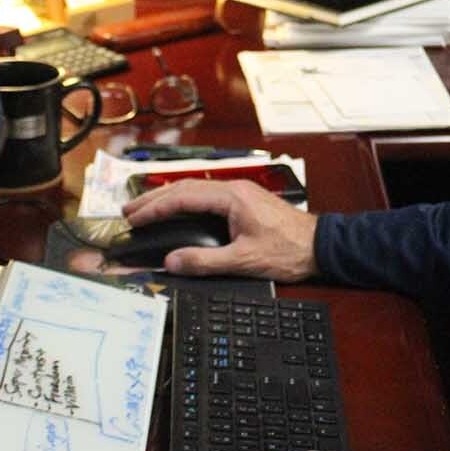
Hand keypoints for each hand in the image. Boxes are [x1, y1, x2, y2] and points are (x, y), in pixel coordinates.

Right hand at [120, 178, 318, 281]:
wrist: (320, 246)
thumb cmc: (288, 250)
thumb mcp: (243, 260)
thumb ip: (204, 261)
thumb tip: (172, 261)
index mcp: (231, 197)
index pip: (183, 198)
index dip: (155, 208)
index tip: (134, 218)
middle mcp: (234, 189)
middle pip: (185, 189)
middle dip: (155, 199)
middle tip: (129, 210)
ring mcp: (240, 193)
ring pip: (195, 190)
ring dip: (169, 199)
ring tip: (146, 209)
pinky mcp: (245, 202)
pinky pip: (207, 196)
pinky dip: (186, 202)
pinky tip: (178, 210)